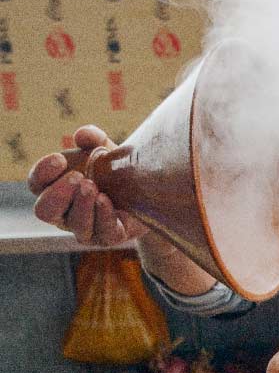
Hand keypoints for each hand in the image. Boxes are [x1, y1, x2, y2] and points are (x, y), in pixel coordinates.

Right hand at [27, 125, 146, 246]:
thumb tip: (83, 135)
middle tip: (77, 177)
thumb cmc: (114, 170)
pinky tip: (106, 201)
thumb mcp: (104, 149)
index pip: (36, 183)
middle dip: (58, 194)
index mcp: (55, 188)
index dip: (43, 172)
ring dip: (83, 205)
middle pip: (45, 211)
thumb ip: (92, 138)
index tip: (60, 159)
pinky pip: (104, 234)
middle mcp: (64, 211)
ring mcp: (86, 228)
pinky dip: (104, 217)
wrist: (147, 191)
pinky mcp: (110, 237)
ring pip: (75, 224)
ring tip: (93, 187)